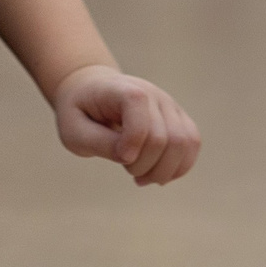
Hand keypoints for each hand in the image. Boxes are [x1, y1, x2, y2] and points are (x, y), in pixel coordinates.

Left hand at [52, 65, 199, 186]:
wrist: (89, 92)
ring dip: (165, 170)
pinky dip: (178, 167)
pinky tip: (157, 175)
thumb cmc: (79, 113)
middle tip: (128, 170)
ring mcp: (169, 105)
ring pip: (185, 142)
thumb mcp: (74, 131)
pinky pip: (192, 145)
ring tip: (142, 176)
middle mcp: (153, 94)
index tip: (120, 159)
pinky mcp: (178, 118)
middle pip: (166, 137)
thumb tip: (129, 157)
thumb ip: (100, 143)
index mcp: (123, 90)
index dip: (132, 144)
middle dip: (147, 165)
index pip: (140, 115)